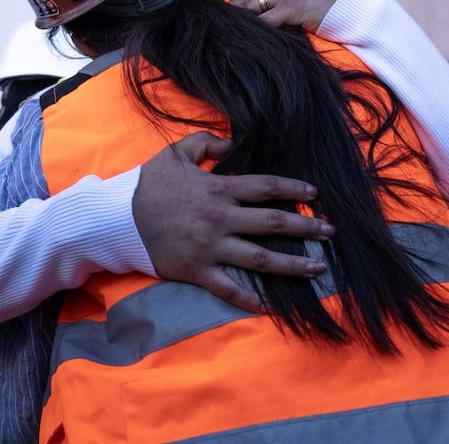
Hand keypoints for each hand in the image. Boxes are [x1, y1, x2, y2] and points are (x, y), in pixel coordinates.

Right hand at [134, 131, 333, 311]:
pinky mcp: (198, 271)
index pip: (266, 187)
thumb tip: (231, 143)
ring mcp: (211, 248)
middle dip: (305, 228)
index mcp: (218, 190)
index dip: (293, 189)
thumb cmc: (148, 185)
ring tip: (318, 268)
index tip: (315, 195)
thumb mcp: (176, 153)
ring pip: (259, 259)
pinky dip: (250, 298)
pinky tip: (271, 306)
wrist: (117, 218)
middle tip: (331, 232)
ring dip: (292, 264)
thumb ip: (206, 144)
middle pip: (272, 224)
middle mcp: (221, 219)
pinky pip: (228, 288)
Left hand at [230, 0, 346, 32]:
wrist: (357, 10)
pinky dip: (256, 29)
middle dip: (235, 9)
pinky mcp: (292, 8)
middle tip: (219, 21)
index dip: (243, 1)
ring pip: (255, 7)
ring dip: (242, 20)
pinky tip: (248, 37)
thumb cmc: (338, 8)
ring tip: (227, 31)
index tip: (231, 10)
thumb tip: (276, 13)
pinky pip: (267, 20)